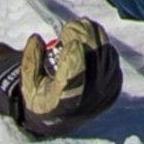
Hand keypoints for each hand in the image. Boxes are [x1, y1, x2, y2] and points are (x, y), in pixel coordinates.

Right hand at [13, 19, 121, 134]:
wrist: (60, 118)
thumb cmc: (41, 97)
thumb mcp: (29, 83)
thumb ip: (31, 61)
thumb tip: (36, 38)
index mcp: (64, 102)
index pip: (75, 79)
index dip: (74, 58)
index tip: (68, 40)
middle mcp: (89, 100)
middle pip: (94, 62)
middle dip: (84, 38)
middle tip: (70, 25)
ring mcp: (104, 93)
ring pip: (106, 57)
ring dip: (94, 36)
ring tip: (80, 25)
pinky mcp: (114, 86)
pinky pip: (112, 58)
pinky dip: (102, 43)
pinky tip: (90, 35)